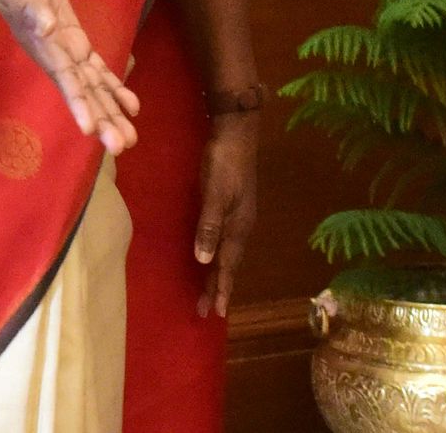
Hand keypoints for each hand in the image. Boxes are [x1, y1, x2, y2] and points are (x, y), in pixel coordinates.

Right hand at [0, 0, 140, 155]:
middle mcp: (56, 57)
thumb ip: (31, 8)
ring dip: (111, 111)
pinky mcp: (74, 42)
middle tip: (121, 146)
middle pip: (82, 92)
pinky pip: (96, 70)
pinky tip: (130, 106)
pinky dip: (113, 87)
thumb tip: (47, 26)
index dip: (78, 103)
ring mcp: (66, 52)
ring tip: (129, 138)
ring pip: (92, 87)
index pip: (64, 79)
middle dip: (102, 118)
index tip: (90, 129)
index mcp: (44, 47)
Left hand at [194, 115, 257, 317]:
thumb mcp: (215, 194)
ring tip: (211, 291)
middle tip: (207, 311)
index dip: (222, 287)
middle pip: (229, 262)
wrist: (237, 132)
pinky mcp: (233, 205)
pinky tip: (213, 256)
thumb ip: (210, 226)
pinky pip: (226, 241)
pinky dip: (220, 255)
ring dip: (219, 273)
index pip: (228, 264)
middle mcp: (241, 225)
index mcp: (239, 225)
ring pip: (228, 252)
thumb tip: (204, 261)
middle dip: (219, 286)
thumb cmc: (224, 163)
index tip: (216, 312)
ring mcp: (239, 215)